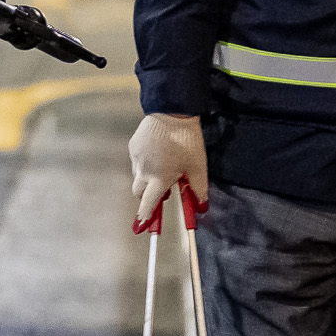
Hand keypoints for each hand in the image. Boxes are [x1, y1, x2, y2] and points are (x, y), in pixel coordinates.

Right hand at [129, 113, 208, 227]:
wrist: (171, 112)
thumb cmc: (186, 140)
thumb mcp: (197, 166)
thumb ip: (199, 188)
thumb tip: (202, 205)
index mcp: (159, 179)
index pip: (148, 203)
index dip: (146, 216)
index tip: (143, 224)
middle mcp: (144, 171)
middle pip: (138, 192)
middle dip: (146, 195)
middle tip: (161, 189)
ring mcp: (136, 158)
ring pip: (137, 176)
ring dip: (146, 177)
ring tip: (162, 166)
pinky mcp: (133, 146)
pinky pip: (136, 161)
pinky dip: (144, 162)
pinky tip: (157, 152)